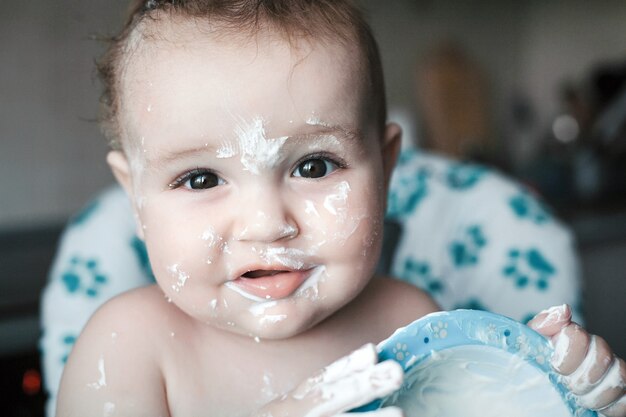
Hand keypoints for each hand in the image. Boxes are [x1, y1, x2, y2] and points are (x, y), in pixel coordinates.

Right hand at [252, 343, 403, 416]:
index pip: (316, 383)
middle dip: (360, 385)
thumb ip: (317, 398)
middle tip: (395, 373)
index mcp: (284, 409)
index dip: (344, 366)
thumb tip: (365, 368)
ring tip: (399, 413)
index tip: (372, 351)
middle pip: (324, 400)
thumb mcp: (289, 412)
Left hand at [528, 304, 625, 416]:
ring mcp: (611, 369)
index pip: (580, 337)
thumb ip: (545, 323)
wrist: (541, 386)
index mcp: (573, 335)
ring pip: (619, 378)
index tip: (554, 366)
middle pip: (603, 356)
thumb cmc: (536, 361)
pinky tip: (594, 405)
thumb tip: (564, 310)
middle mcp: (596, 349)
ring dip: (594, 394)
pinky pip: (625, 399)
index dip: (567, 355)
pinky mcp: (620, 391)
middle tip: (566, 385)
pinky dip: (610, 406)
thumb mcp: (531, 341)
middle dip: (581, 377)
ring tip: (578, 397)